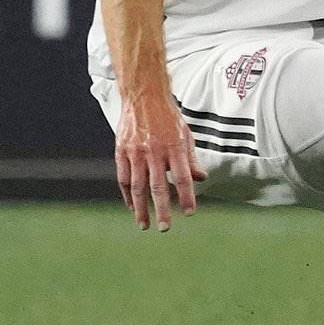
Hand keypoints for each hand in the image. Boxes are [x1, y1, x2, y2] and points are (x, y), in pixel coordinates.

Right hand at [114, 96, 205, 230]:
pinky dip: (127, 195)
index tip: (189, 213)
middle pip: (159, 186)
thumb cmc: (167, 116)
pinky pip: (123, 177)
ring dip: (141, 208)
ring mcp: (136, 152)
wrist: (143, 95)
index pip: (182, 177)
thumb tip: (201, 178)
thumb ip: (191, 159)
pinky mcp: (121, 151)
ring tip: (144, 225)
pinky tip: (132, 206)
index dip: (186, 197)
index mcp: (174, 146)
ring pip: (138, 186)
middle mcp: (154, 151)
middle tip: (165, 228)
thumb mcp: (186, 134)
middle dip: (162, 210)